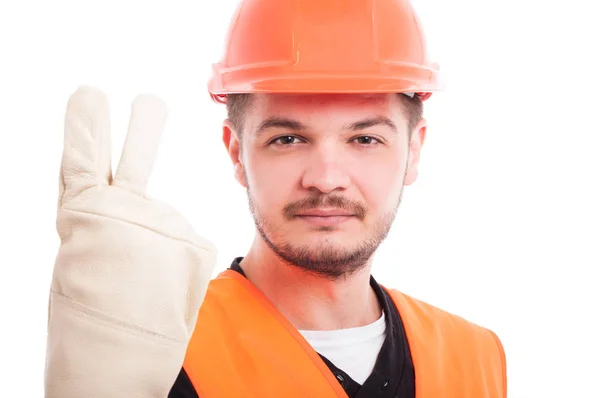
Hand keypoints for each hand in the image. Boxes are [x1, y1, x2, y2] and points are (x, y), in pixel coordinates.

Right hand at [45, 86, 216, 396]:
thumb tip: (149, 212)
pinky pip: (188, 249)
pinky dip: (178, 271)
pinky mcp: (192, 238)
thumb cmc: (94, 318)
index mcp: (81, 216)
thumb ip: (114, 228)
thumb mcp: (87, 264)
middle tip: (149, 101)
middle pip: (135, 162)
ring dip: (156, 257)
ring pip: (164, 229)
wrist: (115, 360)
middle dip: (141, 130)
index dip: (86, 128)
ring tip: (141, 289)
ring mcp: (159, 221)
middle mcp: (120, 210)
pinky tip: (162, 292)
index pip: (83, 161)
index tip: (89, 95)